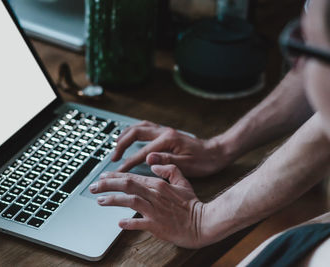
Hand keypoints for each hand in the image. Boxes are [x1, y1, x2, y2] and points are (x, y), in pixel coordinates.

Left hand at [89, 165, 205, 248]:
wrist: (203, 222)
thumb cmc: (192, 203)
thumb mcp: (183, 180)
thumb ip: (168, 169)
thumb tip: (153, 164)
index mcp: (159, 184)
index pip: (132, 177)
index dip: (115, 176)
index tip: (103, 176)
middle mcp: (154, 195)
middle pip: (126, 186)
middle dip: (107, 185)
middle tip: (93, 186)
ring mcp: (154, 210)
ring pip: (129, 201)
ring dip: (112, 200)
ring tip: (99, 200)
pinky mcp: (156, 225)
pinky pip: (138, 223)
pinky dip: (127, 223)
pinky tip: (119, 223)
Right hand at [111, 121, 231, 176]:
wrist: (216, 152)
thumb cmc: (204, 161)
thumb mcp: (187, 165)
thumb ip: (166, 161)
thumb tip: (148, 158)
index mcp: (168, 141)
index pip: (142, 152)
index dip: (129, 163)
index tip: (119, 172)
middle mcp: (165, 132)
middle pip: (135, 133)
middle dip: (121, 144)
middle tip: (114, 158)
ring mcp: (165, 130)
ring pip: (139, 127)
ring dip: (125, 135)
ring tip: (117, 146)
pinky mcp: (166, 132)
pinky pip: (145, 127)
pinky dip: (134, 131)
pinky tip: (130, 137)